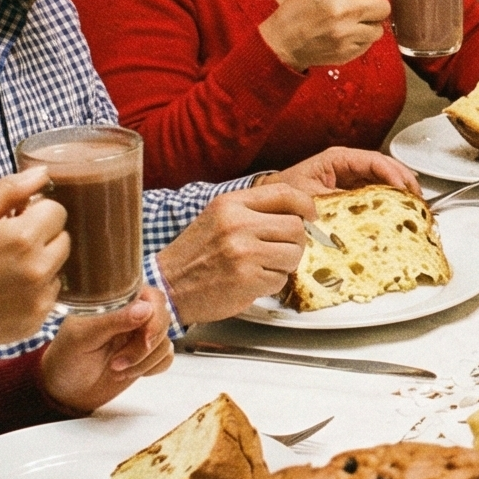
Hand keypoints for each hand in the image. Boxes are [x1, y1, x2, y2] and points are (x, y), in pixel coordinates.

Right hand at [0, 168, 69, 360]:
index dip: (34, 210)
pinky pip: (49, 295)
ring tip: (2, 268)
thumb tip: (41, 173)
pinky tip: (3, 290)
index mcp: (23, 238)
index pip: (57, 210)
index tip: (12, 217)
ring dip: (41, 262)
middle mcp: (38, 269)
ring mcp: (39, 299)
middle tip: (5, 242)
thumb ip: (8, 190)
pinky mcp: (36, 321)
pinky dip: (34, 289)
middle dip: (41, 234)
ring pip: (59, 266)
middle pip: (63, 238)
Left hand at [38, 286, 174, 412]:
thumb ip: (113, 321)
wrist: (67, 391)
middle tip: (119, 361)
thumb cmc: (67, 358)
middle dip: (145, 346)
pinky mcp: (148, 355)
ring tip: (116, 369)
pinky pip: (166, 357)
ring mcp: (141, 336)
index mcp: (117, 302)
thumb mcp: (82, 337)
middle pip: (163, 319)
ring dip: (143, 361)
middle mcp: (132, 315)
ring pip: (165, 341)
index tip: (144, 337)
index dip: (154, 318)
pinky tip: (129, 372)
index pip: (151, 297)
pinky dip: (151, 368)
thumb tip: (145, 309)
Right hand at [156, 182, 317, 324]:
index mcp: (231, 203)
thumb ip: (254, 211)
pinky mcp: (247, 279)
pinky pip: (281, 279)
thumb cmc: (196, 253)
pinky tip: (250, 281)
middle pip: (296, 227)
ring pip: (293, 254)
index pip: (285, 193)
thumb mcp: (219, 217)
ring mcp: (243, 252)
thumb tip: (299, 214)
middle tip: (279, 250)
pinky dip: (271, 284)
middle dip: (295, 242)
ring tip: (262, 266)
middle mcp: (238, 224)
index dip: (306, 205)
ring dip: (285, 265)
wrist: (168, 285)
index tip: (310, 215)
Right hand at [258, 0, 391, 68]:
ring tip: (350, 23)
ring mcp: (346, 33)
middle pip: (384, 6)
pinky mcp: (347, 51)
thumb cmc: (301, 7)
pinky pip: (370, 43)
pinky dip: (362, 39)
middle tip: (358, 8)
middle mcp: (342, 9)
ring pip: (379, 27)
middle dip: (374, 6)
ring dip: (369, 25)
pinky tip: (345, 35)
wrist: (282, 40)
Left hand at [266, 146, 421, 197]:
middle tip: (419, 199)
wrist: (272, 205)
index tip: (404, 189)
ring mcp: (352, 177)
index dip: (392, 174)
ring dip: (402, 191)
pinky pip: (377, 191)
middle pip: (385, 167)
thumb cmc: (286, 196)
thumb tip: (358, 213)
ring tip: (417, 206)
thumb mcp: (309, 199)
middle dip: (405, 181)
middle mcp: (348, 165)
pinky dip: (391, 200)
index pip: (373, 161)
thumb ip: (334, 203)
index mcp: (337, 160)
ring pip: (384, 179)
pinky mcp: (353, 191)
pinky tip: (402, 211)